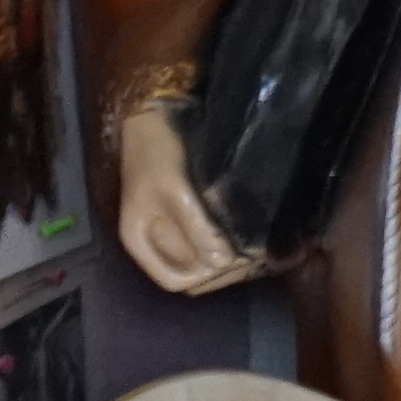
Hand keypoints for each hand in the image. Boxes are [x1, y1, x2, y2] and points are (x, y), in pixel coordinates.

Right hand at [116, 100, 258, 294]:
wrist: (154, 120)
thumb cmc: (158, 153)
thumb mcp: (173, 189)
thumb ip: (194, 226)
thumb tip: (222, 262)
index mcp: (141, 241)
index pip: (177, 280)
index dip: (208, 276)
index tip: (240, 258)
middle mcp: (153, 242)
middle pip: (192, 274)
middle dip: (225, 270)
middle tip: (260, 250)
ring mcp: (169, 230)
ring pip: (203, 260)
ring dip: (231, 257)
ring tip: (260, 243)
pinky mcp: (186, 216)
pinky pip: (207, 241)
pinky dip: (229, 241)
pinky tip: (250, 230)